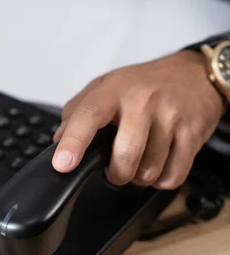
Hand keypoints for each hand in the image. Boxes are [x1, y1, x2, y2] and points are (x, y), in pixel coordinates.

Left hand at [52, 51, 224, 189]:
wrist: (196, 74)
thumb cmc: (147, 83)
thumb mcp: (107, 85)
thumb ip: (78, 110)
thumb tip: (59, 139)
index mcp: (116, 89)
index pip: (89, 115)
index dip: (73, 142)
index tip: (63, 164)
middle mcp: (144, 101)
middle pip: (125, 156)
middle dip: (116, 174)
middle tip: (116, 167)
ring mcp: (171, 117)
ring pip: (149, 172)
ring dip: (140, 177)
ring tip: (141, 161)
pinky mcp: (192, 133)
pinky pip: (173, 176)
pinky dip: (161, 180)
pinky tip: (159, 165)